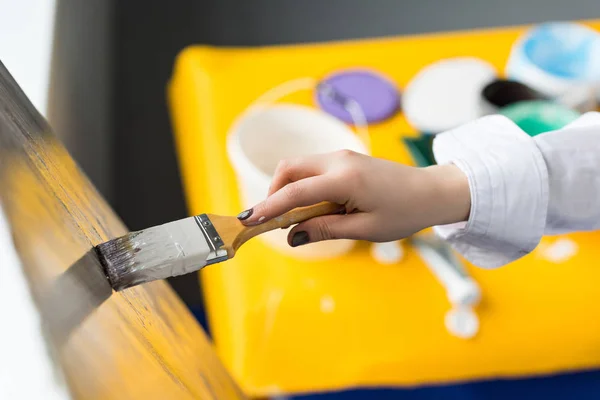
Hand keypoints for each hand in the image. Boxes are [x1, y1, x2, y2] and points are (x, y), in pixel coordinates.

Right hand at [237, 150, 469, 246]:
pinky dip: (302, 185)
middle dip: (273, 193)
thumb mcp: (365, 229)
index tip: (248, 219)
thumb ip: (325, 229)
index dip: (268, 207)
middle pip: (289, 169)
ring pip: (298, 166)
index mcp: (344, 179)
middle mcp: (338, 161)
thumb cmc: (404, 212)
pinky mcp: (345, 159)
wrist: (432, 191)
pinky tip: (311, 206)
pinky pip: (312, 168)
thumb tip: (292, 236)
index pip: (294, 192)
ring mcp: (342, 156)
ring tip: (293, 217)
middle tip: (272, 220)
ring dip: (288, 188)